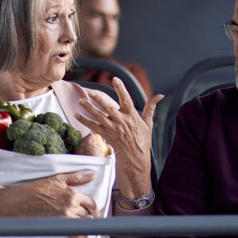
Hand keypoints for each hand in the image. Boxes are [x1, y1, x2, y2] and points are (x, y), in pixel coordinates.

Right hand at [0, 171, 98, 237]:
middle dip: (90, 217)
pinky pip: (75, 233)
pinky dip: (81, 236)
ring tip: (86, 227)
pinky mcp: (57, 227)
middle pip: (87, 214)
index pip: (91, 202)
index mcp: (72, 193)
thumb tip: (93, 174)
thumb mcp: (57, 179)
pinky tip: (83, 237)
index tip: (95, 212)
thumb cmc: (37, 189)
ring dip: (86, 225)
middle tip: (92, 220)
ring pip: (82, 223)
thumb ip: (77, 177)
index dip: (95, 208)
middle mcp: (71, 206)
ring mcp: (64, 218)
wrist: (19, 202)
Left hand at [75, 77, 163, 201]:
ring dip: (88, 108)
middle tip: (90, 92)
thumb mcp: (148, 123)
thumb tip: (160, 95)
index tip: (115, 79)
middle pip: (108, 108)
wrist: (135, 158)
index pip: (126, 99)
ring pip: (98, 116)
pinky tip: (77, 114)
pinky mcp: (106, 135)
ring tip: (80, 101)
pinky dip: (84, 120)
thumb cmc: (142, 140)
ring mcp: (112, 129)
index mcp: (132, 116)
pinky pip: (93, 126)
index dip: (121, 89)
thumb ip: (151, 107)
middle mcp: (121, 121)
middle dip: (99, 100)